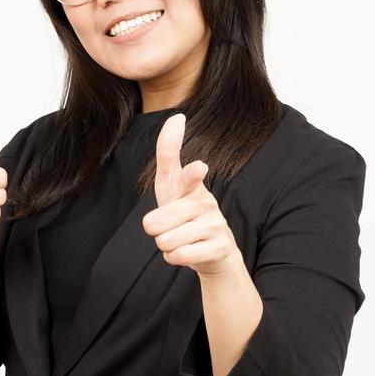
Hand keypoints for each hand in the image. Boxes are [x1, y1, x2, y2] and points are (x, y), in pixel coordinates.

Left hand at [141, 113, 240, 276]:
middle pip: (155, 223)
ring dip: (166, 245)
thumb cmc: (185, 214)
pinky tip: (190, 251)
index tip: (199, 167)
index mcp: (191, 187)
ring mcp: (215, 224)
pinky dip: (176, 258)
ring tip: (182, 239)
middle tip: (171, 228)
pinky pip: (178, 256)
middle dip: (156, 231)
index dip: (191, 172)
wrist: (213, 252)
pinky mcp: (219, 246)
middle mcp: (205, 202)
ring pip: (165, 242)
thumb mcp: (173, 186)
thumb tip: (177, 117)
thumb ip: (169, 154)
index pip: (187, 175)